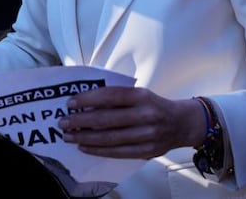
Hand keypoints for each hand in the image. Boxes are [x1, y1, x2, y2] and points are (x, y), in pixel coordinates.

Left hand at [57, 86, 202, 159]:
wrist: (182, 123)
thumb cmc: (154, 106)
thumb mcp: (140, 94)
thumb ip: (118, 97)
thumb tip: (86, 102)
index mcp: (142, 96)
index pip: (110, 96)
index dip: (89, 99)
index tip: (70, 103)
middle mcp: (146, 115)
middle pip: (107, 119)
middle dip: (81, 121)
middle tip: (63, 122)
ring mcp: (147, 135)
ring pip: (110, 139)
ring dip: (86, 138)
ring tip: (70, 136)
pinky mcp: (147, 151)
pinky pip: (118, 152)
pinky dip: (99, 150)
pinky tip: (85, 147)